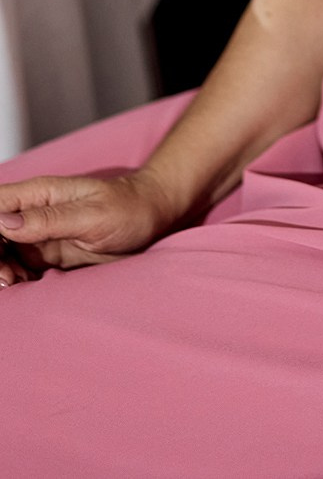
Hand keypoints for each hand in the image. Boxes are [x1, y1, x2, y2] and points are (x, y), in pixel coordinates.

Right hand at [0, 167, 177, 280]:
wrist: (150, 218)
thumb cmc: (127, 208)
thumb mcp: (90, 215)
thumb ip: (48, 219)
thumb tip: (3, 222)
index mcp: (38, 194)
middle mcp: (31, 212)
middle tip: (8, 278)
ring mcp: (37, 234)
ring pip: (2, 253)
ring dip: (3, 271)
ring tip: (17, 283)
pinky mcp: (46, 253)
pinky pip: (18, 267)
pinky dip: (16, 278)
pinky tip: (27, 285)